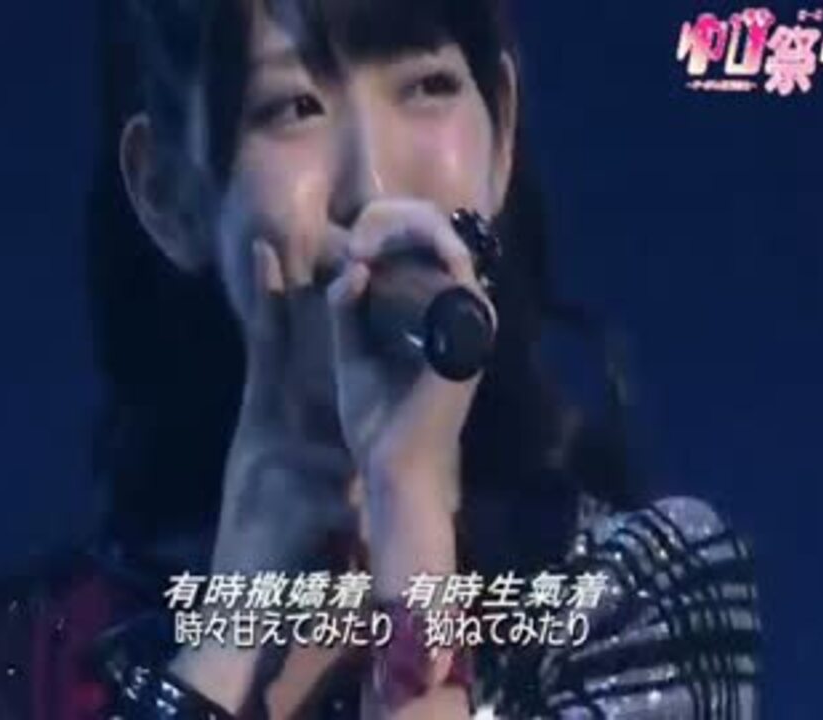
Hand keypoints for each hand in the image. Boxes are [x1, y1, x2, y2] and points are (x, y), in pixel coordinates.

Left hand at [326, 198, 496, 499]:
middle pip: (439, 237)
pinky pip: (453, 265)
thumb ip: (350, 311)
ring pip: (447, 242)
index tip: (351, 244)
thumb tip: (353, 268)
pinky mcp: (470, 327)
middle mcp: (464, 313)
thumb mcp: (353, 355)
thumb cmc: (378, 421)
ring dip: (401, 228)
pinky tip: (371, 254)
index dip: (390, 231)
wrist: (394, 467)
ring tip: (362, 240)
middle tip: (356, 235)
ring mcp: (473, 319)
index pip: (426, 252)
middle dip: (393, 221)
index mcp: (438, 320)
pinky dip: (415, 246)